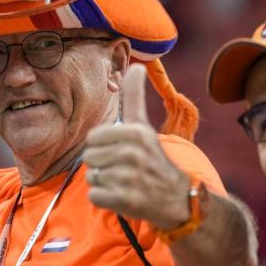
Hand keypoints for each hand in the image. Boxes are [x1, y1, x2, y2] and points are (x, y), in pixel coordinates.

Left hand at [83, 63, 190, 227]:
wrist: (176, 198)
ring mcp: (130, 177)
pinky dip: (105, 199)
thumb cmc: (152, 159)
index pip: (93, 138)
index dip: (102, 146)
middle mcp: (133, 153)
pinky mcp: (126, 200)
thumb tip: (136, 65)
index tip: (119, 151)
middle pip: (89, 158)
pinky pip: (95, 196)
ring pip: (92, 177)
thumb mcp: (143, 126)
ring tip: (123, 182)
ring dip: (104, 182)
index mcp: (135, 132)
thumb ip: (135, 97)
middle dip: (101, 165)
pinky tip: (121, 196)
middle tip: (122, 169)